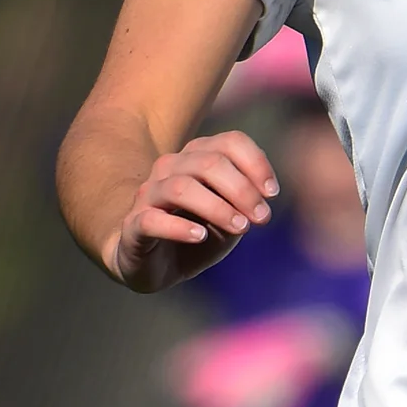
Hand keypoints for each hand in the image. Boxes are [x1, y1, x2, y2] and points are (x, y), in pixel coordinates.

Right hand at [105, 131, 278, 290]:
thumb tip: (264, 196)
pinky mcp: (134, 225)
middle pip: (209, 162)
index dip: (255, 163)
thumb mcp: (229, 218)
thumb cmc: (196, 234)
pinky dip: (180, 227)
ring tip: (240, 227)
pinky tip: (200, 236)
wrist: (153, 265)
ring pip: (181, 187)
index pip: (229, 142)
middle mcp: (170, 168)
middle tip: (262, 218)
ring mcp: (149, 194)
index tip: (272, 193)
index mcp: (196, 158)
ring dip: (217, 208)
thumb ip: (245, 204)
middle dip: (242, 189)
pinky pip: (153, 219)